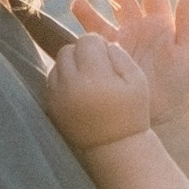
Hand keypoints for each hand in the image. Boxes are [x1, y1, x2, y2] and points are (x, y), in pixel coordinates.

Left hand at [44, 26, 155, 151]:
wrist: (114, 147)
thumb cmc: (130, 113)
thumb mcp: (137, 81)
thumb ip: (120, 55)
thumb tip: (104, 43)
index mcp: (95, 76)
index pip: (87, 41)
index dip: (99, 45)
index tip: (108, 59)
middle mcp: (71, 84)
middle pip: (68, 49)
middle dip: (82, 54)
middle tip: (97, 70)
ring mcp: (57, 96)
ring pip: (58, 64)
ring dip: (72, 66)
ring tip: (88, 82)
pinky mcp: (51, 106)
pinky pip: (52, 80)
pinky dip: (64, 80)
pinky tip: (79, 92)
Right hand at [71, 0, 188, 129]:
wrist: (169, 116)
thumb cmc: (185, 85)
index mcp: (161, 24)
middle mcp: (139, 30)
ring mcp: (122, 45)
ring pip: (101, 21)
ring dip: (89, 11)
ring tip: (77, 2)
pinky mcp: (109, 62)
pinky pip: (93, 47)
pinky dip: (82, 38)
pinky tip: (74, 33)